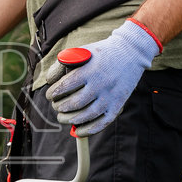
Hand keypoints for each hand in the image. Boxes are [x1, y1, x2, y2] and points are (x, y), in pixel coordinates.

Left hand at [45, 19, 159, 134]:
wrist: (131, 52)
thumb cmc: (102, 53)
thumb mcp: (83, 51)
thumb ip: (65, 62)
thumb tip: (50, 79)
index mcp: (90, 70)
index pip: (65, 86)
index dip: (54, 93)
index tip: (50, 95)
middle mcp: (100, 84)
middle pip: (75, 103)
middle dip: (60, 107)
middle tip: (55, 106)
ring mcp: (110, 96)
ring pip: (87, 115)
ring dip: (70, 119)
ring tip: (62, 117)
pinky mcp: (118, 105)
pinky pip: (102, 123)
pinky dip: (88, 130)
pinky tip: (78, 131)